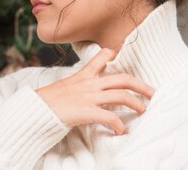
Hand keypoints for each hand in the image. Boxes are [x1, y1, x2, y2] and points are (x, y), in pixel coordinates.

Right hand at [35, 48, 154, 134]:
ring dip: (136, 103)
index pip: (101, 57)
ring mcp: (89, 97)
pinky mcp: (87, 111)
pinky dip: (119, 125)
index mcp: (83, 75)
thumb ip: (78, 86)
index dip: (113, 56)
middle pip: (122, 79)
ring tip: (143, 111)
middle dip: (140, 85)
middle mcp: (89, 83)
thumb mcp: (64, 86)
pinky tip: (121, 131)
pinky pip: (110, 118)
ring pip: (121, 96)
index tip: (122, 58)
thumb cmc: (47, 100)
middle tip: (152, 93)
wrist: (35, 108)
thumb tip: (84, 92)